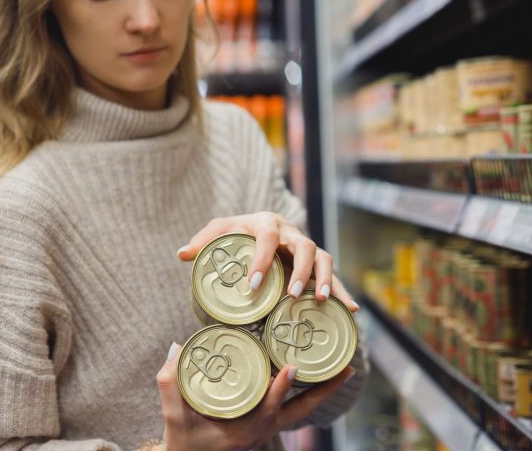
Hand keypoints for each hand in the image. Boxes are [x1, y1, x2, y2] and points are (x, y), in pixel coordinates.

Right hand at [157, 343, 353, 450]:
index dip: (281, 388)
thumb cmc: (183, 442)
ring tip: (342, 367)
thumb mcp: (172, 417)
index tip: (292, 367)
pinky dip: (308, 392)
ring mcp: (267, 429)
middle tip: (346, 368)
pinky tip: (316, 373)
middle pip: (302, 411)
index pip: (268, 408)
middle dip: (325, 390)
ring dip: (323, 390)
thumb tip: (177, 346)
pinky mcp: (266, 424)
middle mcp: (262, 430)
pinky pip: (294, 408)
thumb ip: (171, 381)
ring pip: (303, 409)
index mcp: (243, 431)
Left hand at [177, 212, 357, 311]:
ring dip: (324, 279)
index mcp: (267, 223)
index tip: (253, 284)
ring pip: (323, 257)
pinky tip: (349, 309)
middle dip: (300, 271)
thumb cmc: (237, 231)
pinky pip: (332, 275)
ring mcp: (306, 247)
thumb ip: (203, 241)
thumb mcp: (220, 231)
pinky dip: (342, 291)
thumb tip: (182, 254)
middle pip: (304, 245)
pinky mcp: (316, 263)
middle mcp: (292, 233)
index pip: (267, 238)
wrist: (259, 227)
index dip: (262, 259)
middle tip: (291, 295)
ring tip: (319, 301)